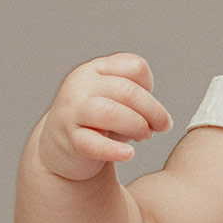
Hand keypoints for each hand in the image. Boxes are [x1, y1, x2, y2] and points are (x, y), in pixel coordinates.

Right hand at [36, 52, 173, 181]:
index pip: (135, 67)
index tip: (152, 106)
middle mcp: (81, 85)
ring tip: (145, 137)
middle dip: (153, 111)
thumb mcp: (114, 99)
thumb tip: (159, 118)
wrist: (60, 147)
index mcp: (96, 69)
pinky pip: (93, 144)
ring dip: (138, 126)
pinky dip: (114, 150)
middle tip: (162, 127)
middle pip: (128, 91)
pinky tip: (129, 154)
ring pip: (111, 113)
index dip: (150, 87)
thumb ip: (136, 97)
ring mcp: (72, 111)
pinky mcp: (69, 140)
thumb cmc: (96, 120)